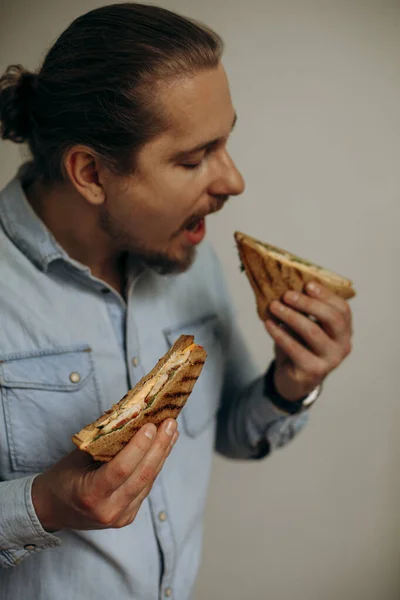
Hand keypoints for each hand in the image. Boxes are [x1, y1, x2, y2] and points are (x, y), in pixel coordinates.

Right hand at [31, 419, 178, 531]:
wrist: (53, 510)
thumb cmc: (63, 478)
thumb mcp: (77, 457)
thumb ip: (104, 442)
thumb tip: (131, 416)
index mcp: (91, 495)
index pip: (122, 469)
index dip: (139, 446)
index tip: (152, 425)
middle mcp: (109, 510)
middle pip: (142, 476)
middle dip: (160, 447)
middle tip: (170, 424)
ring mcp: (121, 517)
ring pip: (148, 481)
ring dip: (162, 454)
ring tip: (171, 432)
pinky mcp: (128, 516)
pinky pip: (145, 487)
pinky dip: (155, 466)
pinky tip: (163, 448)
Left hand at [264, 282, 352, 400]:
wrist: (295, 379)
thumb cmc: (301, 346)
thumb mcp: (306, 326)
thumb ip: (304, 310)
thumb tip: (287, 286)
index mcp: (344, 330)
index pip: (342, 309)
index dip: (326, 295)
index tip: (307, 284)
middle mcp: (342, 345)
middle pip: (332, 318)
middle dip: (308, 304)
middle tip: (287, 295)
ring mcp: (330, 360)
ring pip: (313, 332)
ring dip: (291, 316)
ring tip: (274, 306)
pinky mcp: (314, 371)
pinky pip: (295, 348)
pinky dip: (280, 334)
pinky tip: (269, 324)